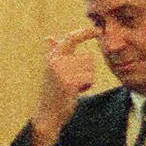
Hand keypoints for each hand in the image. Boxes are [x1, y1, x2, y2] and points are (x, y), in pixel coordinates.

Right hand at [29, 29, 97, 145]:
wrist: (47, 115)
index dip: (85, 32)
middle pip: (87, 58)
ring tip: (73, 87)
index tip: (98, 30)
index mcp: (53, 57)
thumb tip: (49, 39)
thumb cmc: (52, 92)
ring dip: (86, 79)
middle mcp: (56, 62)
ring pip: (90, 68)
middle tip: (76, 81)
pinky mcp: (69, 82)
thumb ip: (52, 53)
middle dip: (87, 70)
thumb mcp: (51, 71)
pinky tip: (75, 92)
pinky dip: (86, 86)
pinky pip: (89, 78)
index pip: (71, 38)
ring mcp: (62, 72)